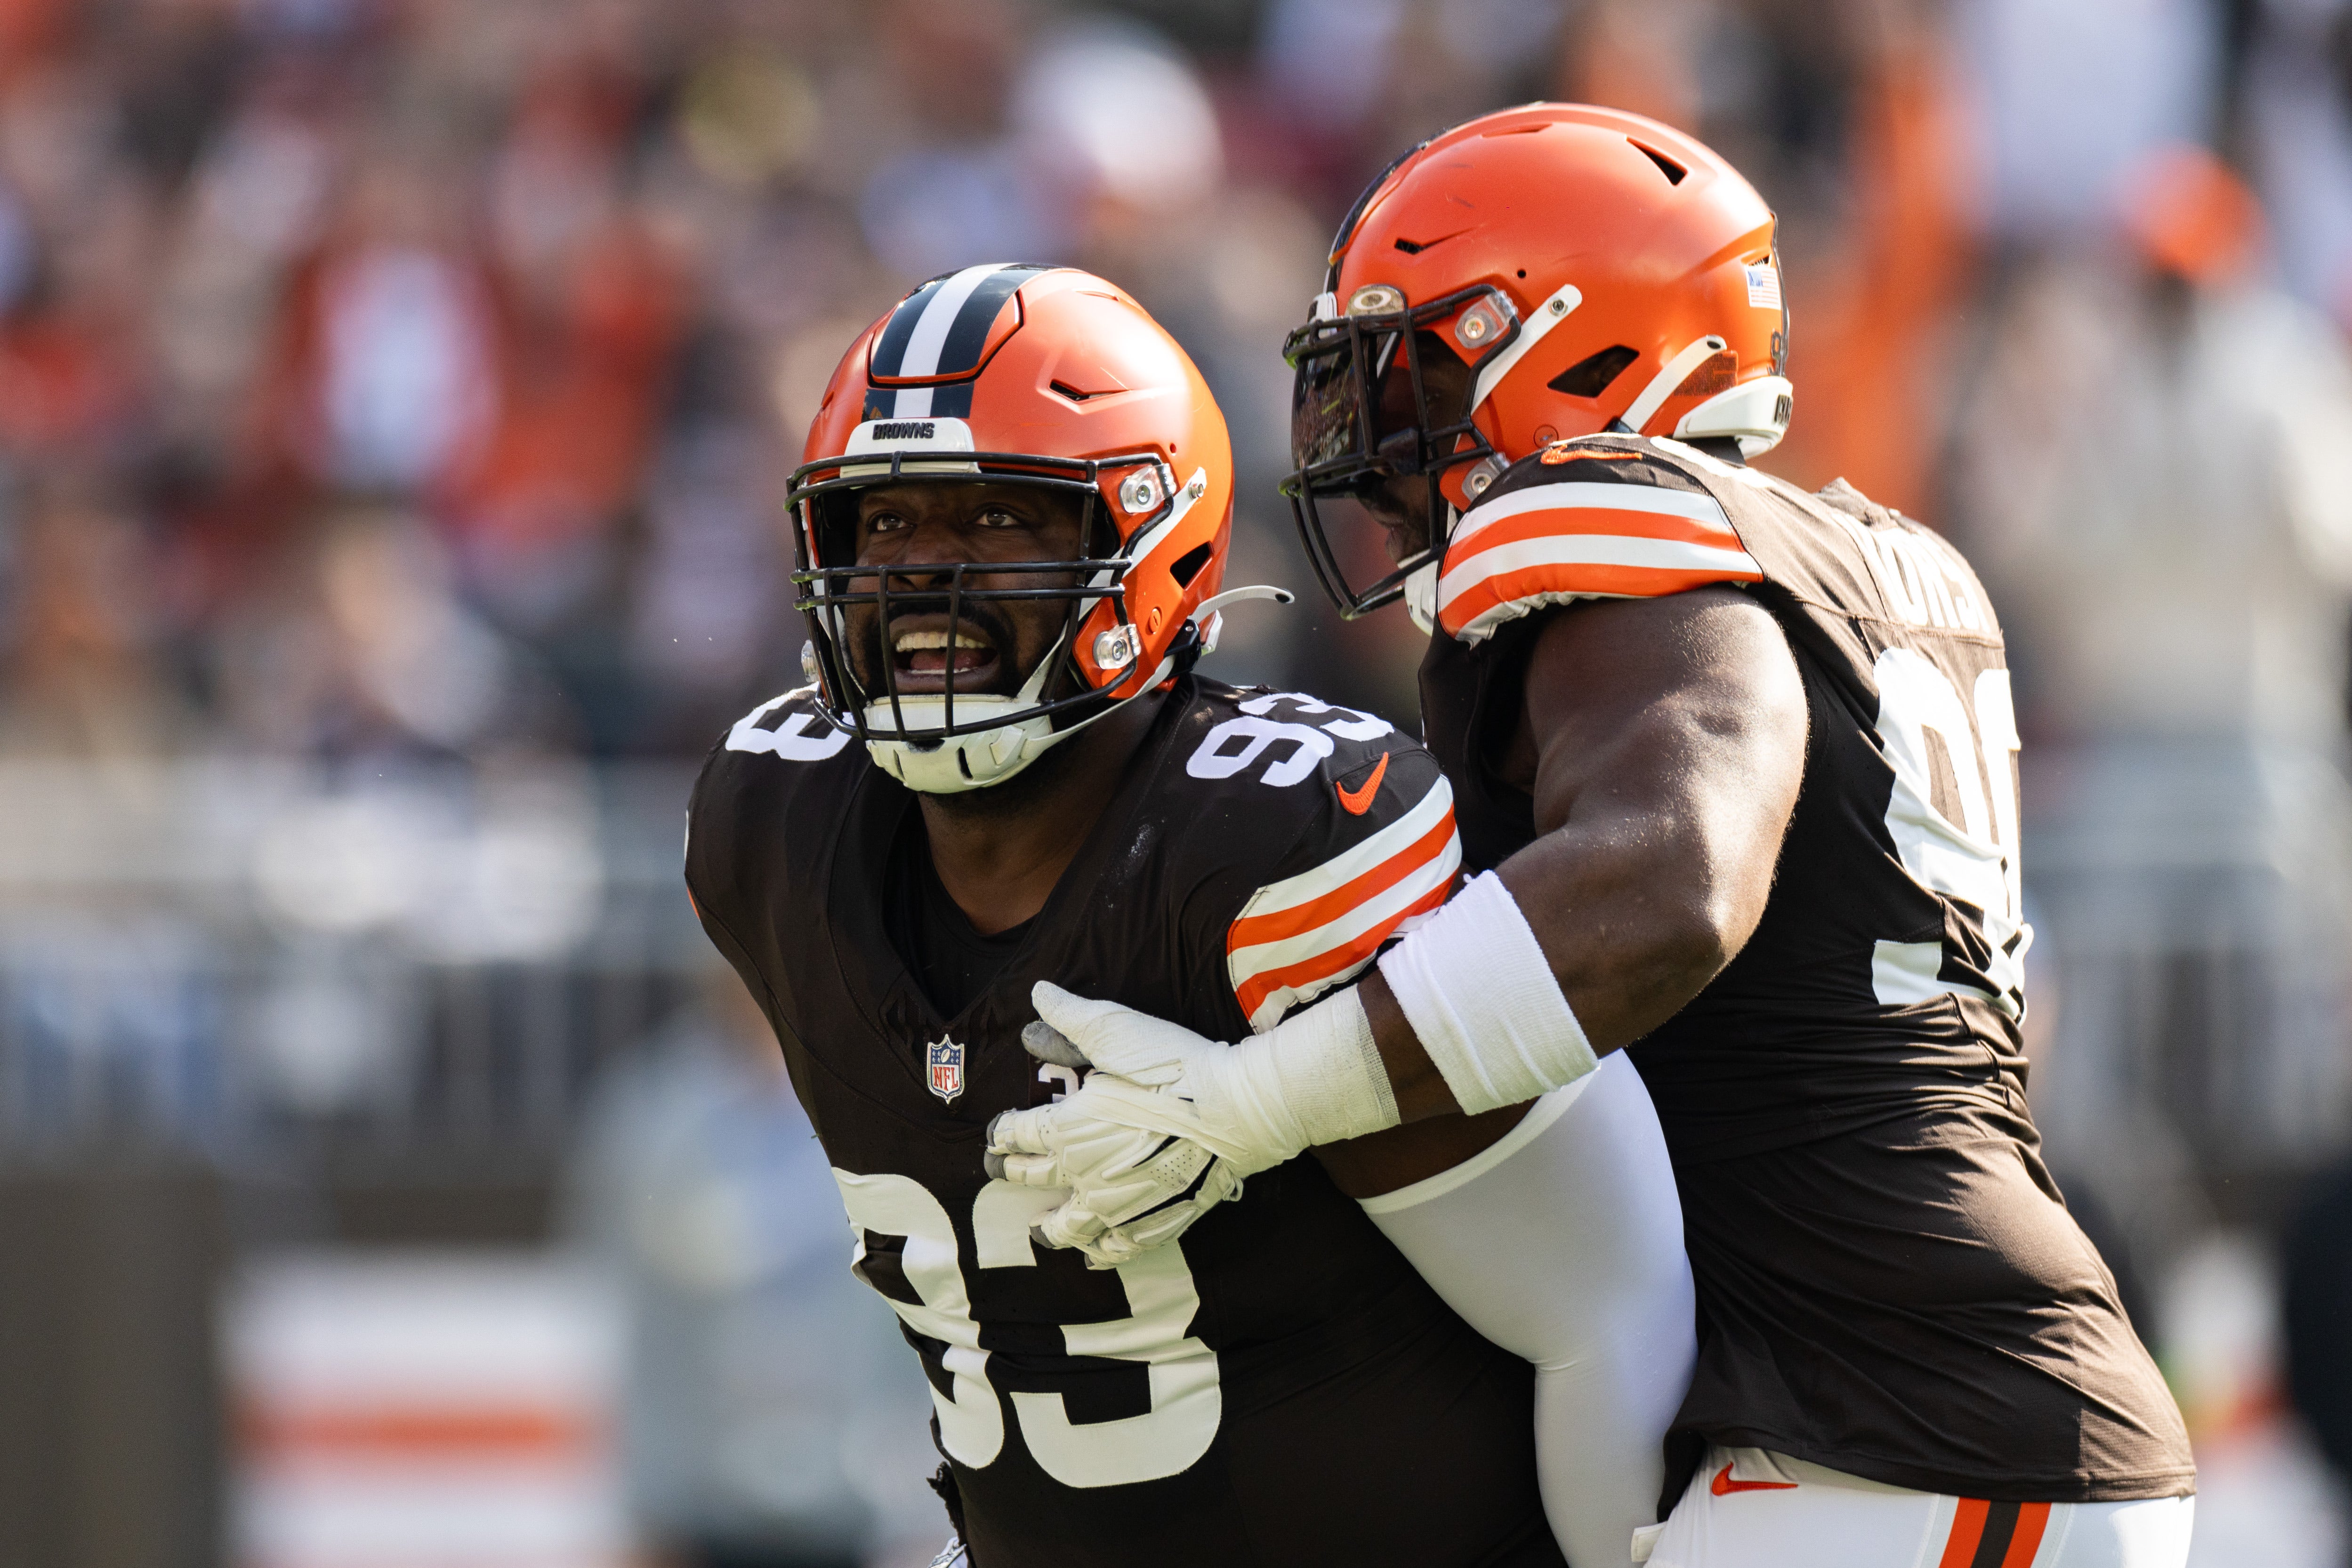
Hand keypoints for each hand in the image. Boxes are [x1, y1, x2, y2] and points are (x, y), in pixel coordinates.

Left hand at [986, 983, 1257, 1265]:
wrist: (1236, 1111)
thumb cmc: (1174, 1067)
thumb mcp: (1117, 1030)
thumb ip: (1072, 1017)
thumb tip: (1038, 994)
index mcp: (1065, 1129)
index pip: (1015, 1134)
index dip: (1002, 1131)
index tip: (997, 1131)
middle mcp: (1082, 1174)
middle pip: (1031, 1178)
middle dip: (1011, 1172)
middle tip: (999, 1171)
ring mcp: (1117, 1205)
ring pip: (1068, 1226)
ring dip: (1047, 1226)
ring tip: (1037, 1227)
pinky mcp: (1152, 1221)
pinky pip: (1117, 1248)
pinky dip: (1100, 1252)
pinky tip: (1094, 1253)